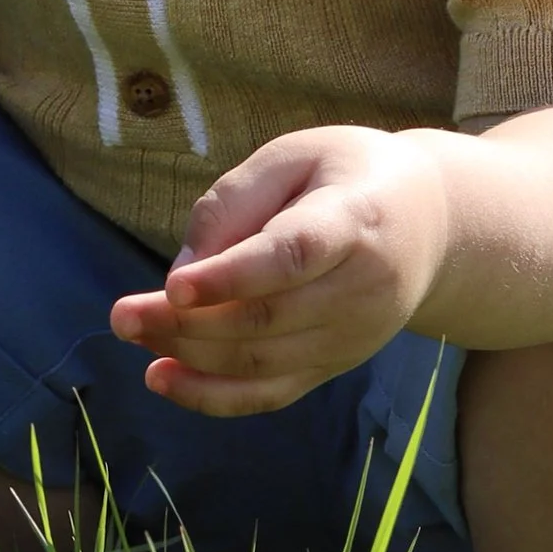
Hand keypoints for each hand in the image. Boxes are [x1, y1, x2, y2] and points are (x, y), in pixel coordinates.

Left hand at [108, 125, 453, 417]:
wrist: (431, 224)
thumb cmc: (347, 175)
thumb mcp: (295, 155)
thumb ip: (235, 201)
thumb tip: (182, 273)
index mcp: (356, 219)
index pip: (293, 256)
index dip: (232, 276)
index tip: (172, 287)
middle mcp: (363, 288)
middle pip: (268, 319)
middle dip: (186, 324)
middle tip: (121, 314)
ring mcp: (354, 335)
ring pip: (263, 362)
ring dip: (189, 356)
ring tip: (132, 333)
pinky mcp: (337, 364)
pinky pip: (272, 394)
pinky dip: (214, 396)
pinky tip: (164, 379)